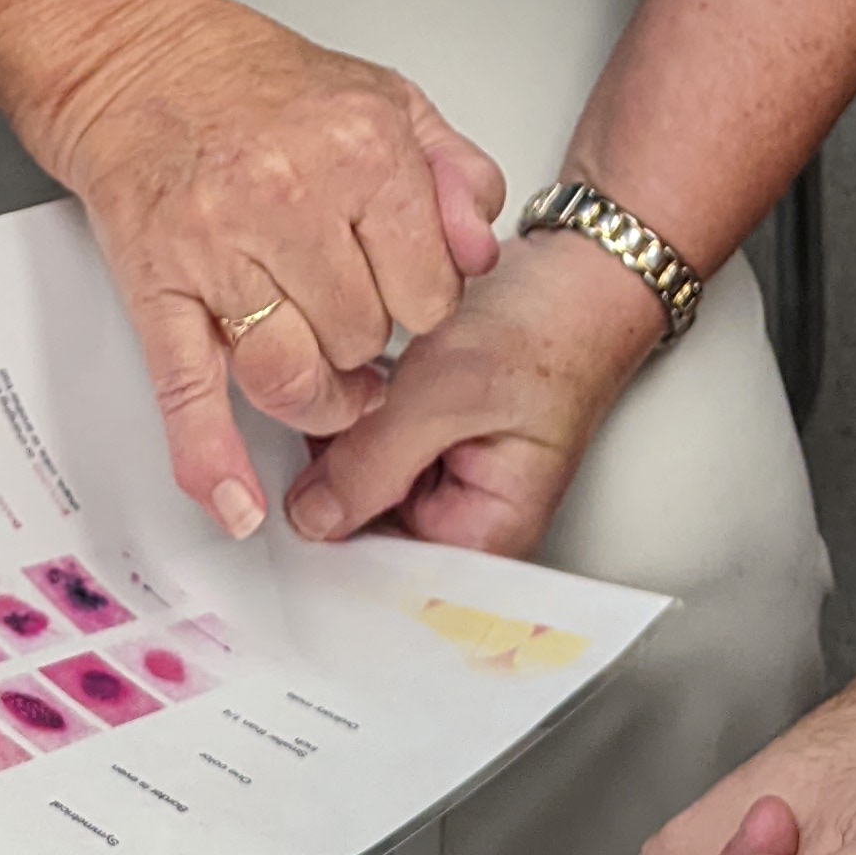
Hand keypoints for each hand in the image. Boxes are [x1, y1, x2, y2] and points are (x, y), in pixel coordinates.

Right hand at [18, 0, 503, 538]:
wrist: (135, 59)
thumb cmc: (254, 83)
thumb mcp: (385, 97)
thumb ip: (453, 172)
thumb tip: (480, 253)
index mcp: (360, 149)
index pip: (430, 292)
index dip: (420, 303)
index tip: (400, 290)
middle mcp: (291, 197)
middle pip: (365, 340)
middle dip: (364, 339)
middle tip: (345, 308)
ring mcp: (218, 249)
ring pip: (295, 379)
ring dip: (316, 395)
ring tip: (321, 373)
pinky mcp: (158, 288)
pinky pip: (189, 390)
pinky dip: (212, 458)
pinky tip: (236, 502)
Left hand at [285, 226, 663, 558]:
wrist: (575, 271)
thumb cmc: (549, 332)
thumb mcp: (449, 393)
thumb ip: (374, 460)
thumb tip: (308, 517)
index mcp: (485, 536)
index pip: (391, 583)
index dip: (332, 563)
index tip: (280, 533)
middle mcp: (461, 519)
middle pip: (364, 538)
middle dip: (325, 494)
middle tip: (286, 453)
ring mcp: (438, 478)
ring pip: (355, 489)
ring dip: (331, 452)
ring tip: (328, 409)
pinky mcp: (421, 440)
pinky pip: (362, 449)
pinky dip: (343, 424)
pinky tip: (338, 394)